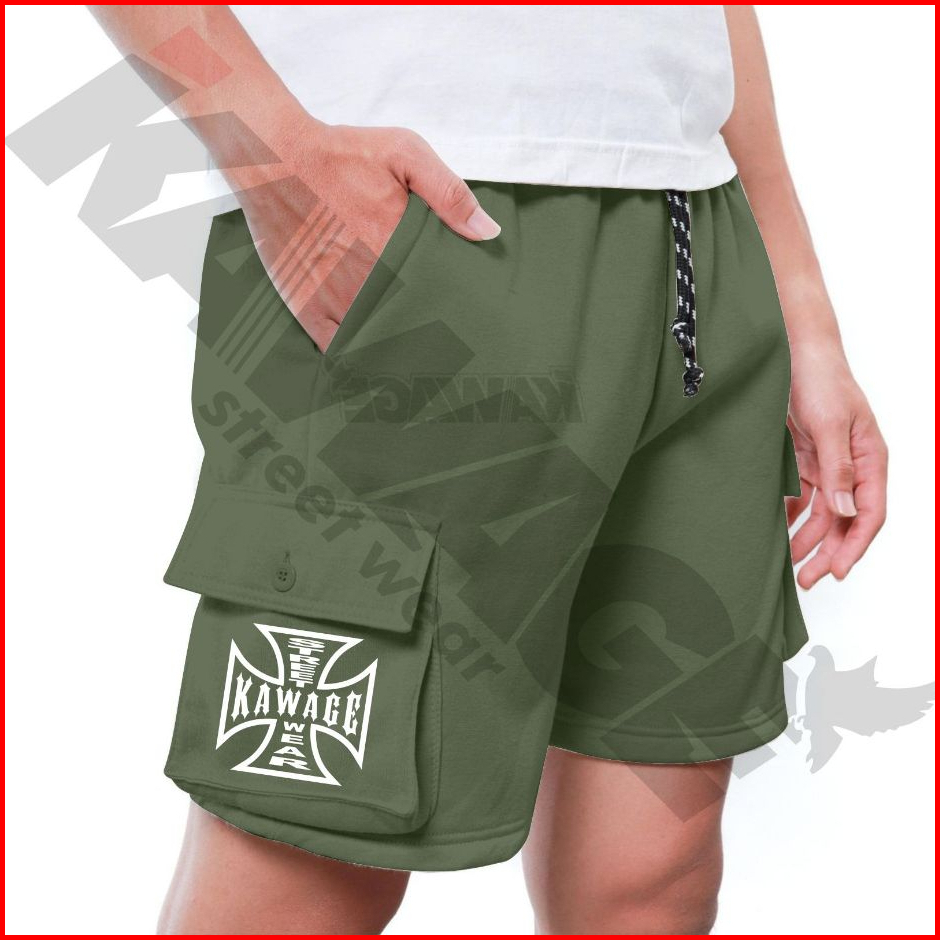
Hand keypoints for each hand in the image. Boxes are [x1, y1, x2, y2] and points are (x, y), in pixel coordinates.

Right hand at [232, 112, 500, 350]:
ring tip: (416, 362)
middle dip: (429, 332)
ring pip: (378, 339)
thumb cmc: (341, 154)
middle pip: (412, 320)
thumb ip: (449, 193)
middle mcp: (370, 278)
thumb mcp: (404, 153)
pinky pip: (338, 347)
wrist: (272, 158)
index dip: (453, 308)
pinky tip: (372, 360)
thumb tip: (488, 233)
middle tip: (446, 347)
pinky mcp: (308, 306)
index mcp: (399, 246)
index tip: (466, 318)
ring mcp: (337, 297)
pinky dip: (356, 356)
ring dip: (396, 348)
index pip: (440, 293)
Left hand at [786, 343, 887, 587]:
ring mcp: (828, 464)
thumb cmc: (821, 379)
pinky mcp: (804, 460)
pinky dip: (792, 516)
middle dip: (828, 551)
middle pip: (845, 520)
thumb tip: (846, 510)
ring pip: (822, 514)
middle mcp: (852, 466)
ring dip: (808, 539)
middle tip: (807, 580)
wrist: (793, 351)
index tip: (835, 571)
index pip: (869, 513)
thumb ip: (839, 468)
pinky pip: (802, 497)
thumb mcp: (831, 424)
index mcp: (870, 459)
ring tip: (790, 564)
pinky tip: (779, 532)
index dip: (854, 545)